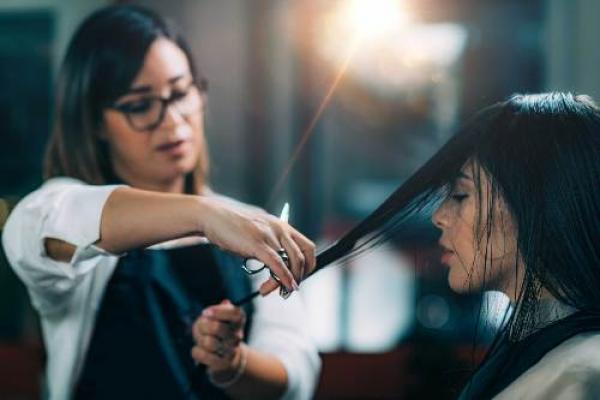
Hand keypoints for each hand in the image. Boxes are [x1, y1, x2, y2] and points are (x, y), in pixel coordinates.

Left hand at [191, 300, 244, 376]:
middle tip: (201, 325)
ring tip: (202, 339)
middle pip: (217, 327)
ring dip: (200, 339)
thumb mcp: (217, 317)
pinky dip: (196, 351)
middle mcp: (237, 335)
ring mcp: (230, 351)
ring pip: (208, 342)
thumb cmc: (217, 331)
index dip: (218, 311)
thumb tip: (225, 303)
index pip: (234, 312)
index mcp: (238, 321)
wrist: (225, 357)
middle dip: (203, 326)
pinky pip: (202, 355)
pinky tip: (199, 350)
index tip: (205, 312)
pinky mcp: (221, 364)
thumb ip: (220, 309)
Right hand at [198, 197, 315, 294]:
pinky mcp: (257, 244)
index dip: (308, 265)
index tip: (300, 277)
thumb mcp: (258, 233)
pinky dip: (283, 278)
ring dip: (287, 282)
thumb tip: (276, 266)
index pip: (308, 247)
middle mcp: (280, 229)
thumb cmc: (232, 227)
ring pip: (290, 263)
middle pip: (303, 257)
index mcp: (282, 226)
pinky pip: (277, 265)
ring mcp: (269, 236)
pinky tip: (282, 287)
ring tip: (277, 291)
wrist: (212, 216)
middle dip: (300, 276)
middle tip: (289, 288)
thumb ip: (269, 245)